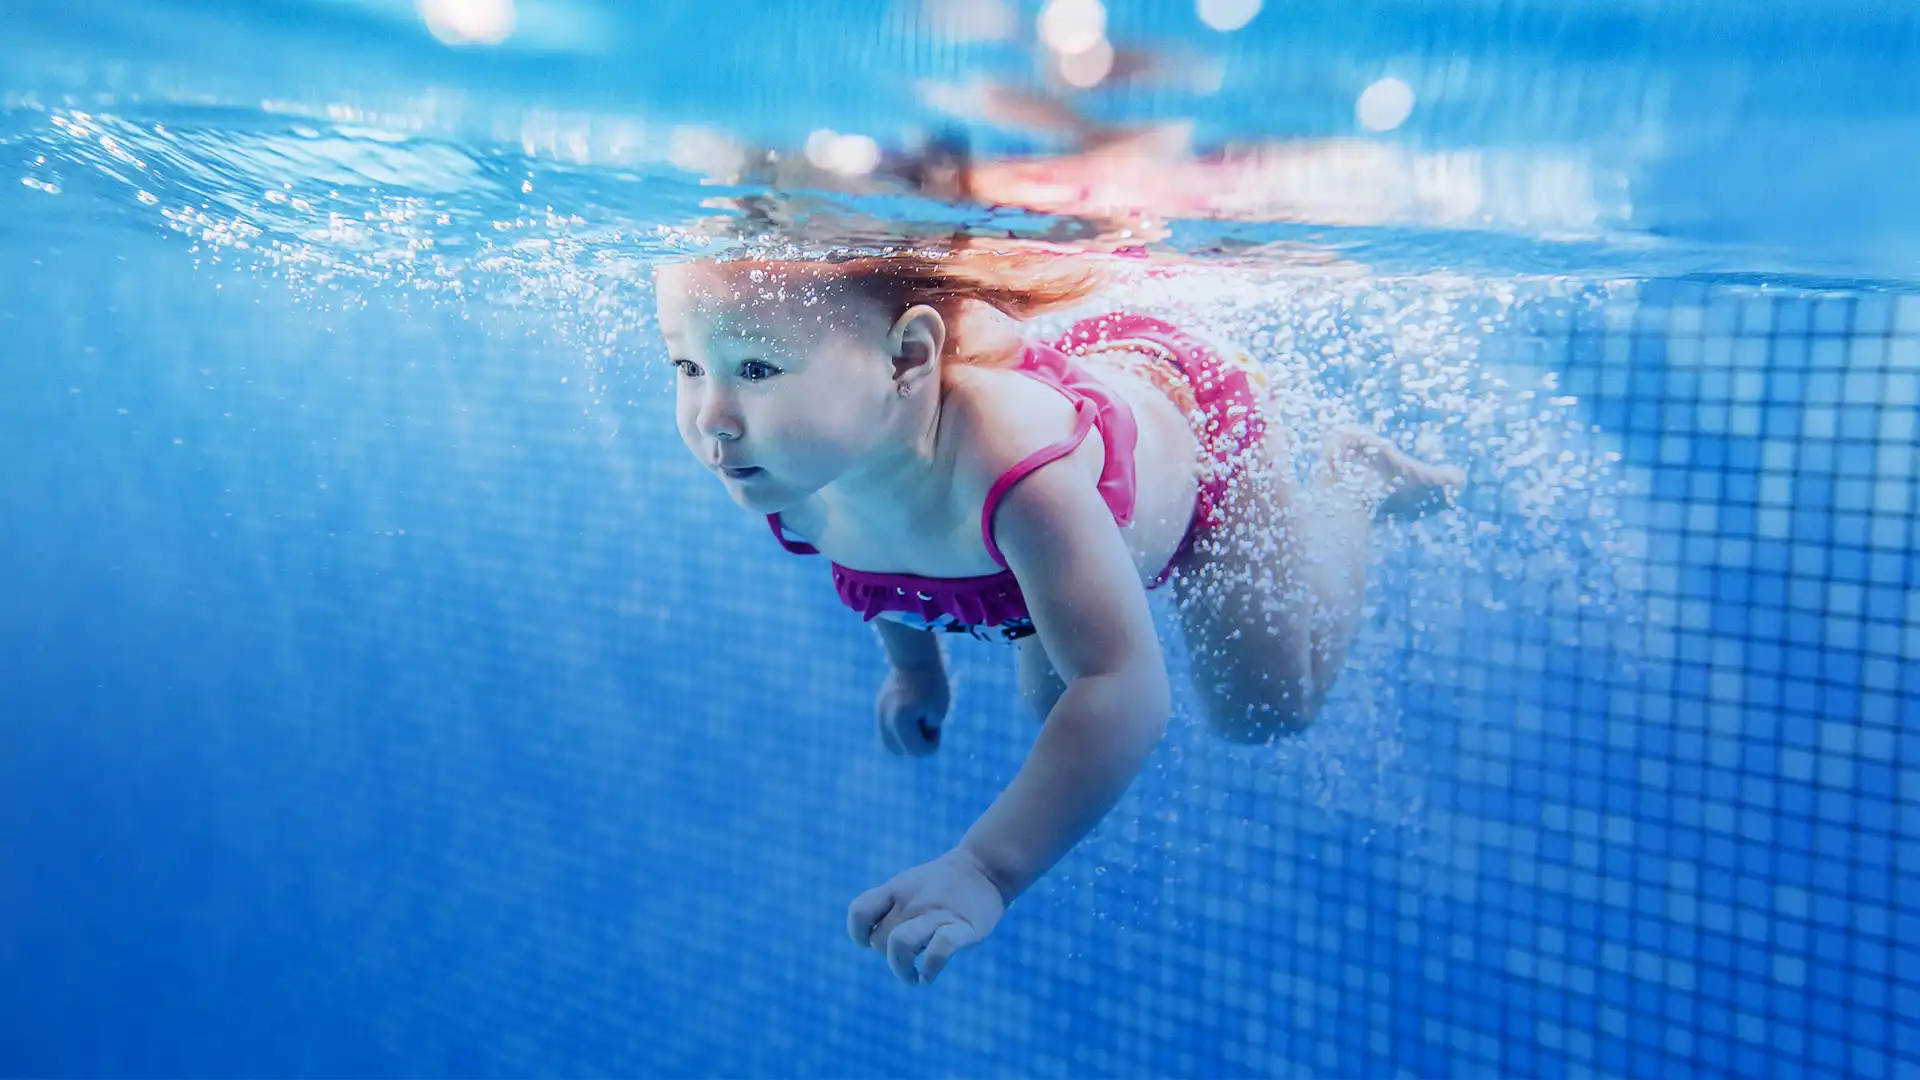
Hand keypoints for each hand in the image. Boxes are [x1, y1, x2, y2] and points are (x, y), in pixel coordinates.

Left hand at [847, 848, 1006, 984]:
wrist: (986, 867)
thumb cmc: (943, 883)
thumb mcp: (909, 884)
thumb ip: (889, 907)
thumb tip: (871, 941)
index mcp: (896, 889)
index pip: (859, 913)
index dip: (859, 934)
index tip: (871, 942)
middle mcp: (912, 901)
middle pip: (880, 940)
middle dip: (889, 957)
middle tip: (908, 959)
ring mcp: (937, 913)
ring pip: (900, 944)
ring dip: (901, 970)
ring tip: (912, 978)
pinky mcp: (963, 927)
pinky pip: (939, 950)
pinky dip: (929, 969)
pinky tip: (929, 976)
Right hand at [874, 663, 949, 756]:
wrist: (915, 656)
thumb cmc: (932, 683)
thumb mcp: (938, 713)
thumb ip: (926, 736)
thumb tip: (912, 745)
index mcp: (900, 721)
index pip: (916, 751)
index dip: (932, 742)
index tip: (936, 723)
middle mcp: (885, 719)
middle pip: (900, 751)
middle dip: (916, 743)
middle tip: (926, 721)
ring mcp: (879, 713)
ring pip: (890, 742)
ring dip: (906, 737)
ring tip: (918, 717)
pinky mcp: (879, 706)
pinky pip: (888, 727)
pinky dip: (899, 727)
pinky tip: (911, 710)